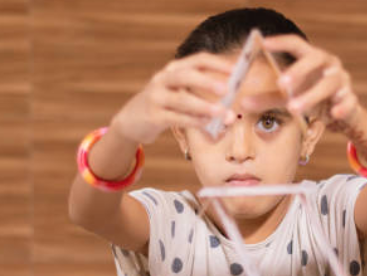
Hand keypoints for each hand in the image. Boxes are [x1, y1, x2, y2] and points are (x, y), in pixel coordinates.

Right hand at [113, 52, 233, 143]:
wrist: (132, 121)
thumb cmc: (164, 107)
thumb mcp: (179, 95)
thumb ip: (202, 99)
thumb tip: (230, 111)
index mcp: (174, 69)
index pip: (198, 60)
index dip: (217, 64)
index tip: (235, 70)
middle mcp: (163, 79)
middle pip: (186, 75)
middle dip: (207, 82)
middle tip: (226, 89)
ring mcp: (156, 97)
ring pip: (182, 99)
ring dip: (203, 106)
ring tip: (220, 113)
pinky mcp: (153, 116)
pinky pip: (176, 118)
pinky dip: (193, 121)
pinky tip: (206, 124)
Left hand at [245, 35, 361, 128]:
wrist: (339, 113)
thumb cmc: (311, 97)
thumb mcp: (288, 97)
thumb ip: (268, 99)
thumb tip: (244, 104)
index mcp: (311, 58)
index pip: (297, 44)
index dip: (281, 42)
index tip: (265, 43)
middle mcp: (328, 65)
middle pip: (315, 59)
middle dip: (298, 71)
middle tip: (281, 84)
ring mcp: (341, 81)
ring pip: (329, 83)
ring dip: (311, 95)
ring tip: (294, 108)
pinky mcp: (350, 99)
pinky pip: (348, 101)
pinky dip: (341, 107)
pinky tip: (332, 114)